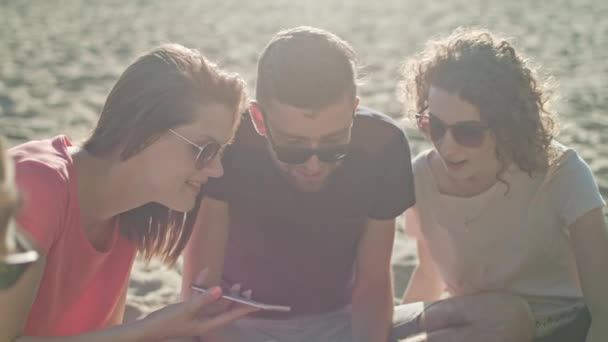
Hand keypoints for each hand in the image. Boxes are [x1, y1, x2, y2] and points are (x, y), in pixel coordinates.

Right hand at [141, 269, 258, 339]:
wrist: (146, 329)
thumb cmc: (166, 322)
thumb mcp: (186, 309)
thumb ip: (204, 299)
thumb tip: (221, 289)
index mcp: (207, 325)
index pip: (230, 315)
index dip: (244, 308)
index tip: (257, 303)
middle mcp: (204, 321)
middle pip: (225, 310)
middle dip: (236, 299)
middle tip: (246, 288)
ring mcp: (196, 315)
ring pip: (214, 303)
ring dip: (222, 292)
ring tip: (235, 284)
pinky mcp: (187, 310)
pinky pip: (199, 297)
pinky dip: (202, 286)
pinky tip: (204, 272)